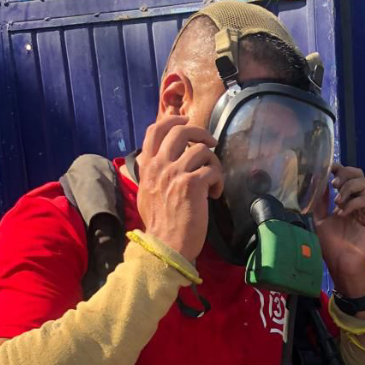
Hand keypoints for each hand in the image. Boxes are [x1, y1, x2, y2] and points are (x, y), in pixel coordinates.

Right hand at [135, 117, 222, 263]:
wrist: (165, 244)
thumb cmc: (160, 222)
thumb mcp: (147, 191)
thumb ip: (153, 172)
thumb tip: (159, 158)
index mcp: (148, 166)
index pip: (155, 129)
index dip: (173, 120)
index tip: (186, 121)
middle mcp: (159, 165)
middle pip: (180, 130)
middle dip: (200, 132)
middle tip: (211, 142)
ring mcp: (175, 173)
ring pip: (201, 150)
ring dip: (213, 163)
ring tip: (213, 180)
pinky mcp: (192, 184)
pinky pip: (212, 170)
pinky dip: (218, 180)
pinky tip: (214, 194)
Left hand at [311, 164, 364, 297]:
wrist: (342, 265)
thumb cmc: (332, 245)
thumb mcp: (320, 219)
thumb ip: (321, 202)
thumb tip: (318, 183)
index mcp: (347, 201)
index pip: (348, 177)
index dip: (340, 168)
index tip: (329, 168)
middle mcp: (359, 203)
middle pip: (359, 175)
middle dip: (345, 175)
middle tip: (334, 184)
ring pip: (364, 185)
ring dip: (348, 188)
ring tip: (337, 200)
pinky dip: (352, 203)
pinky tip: (342, 213)